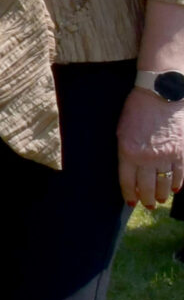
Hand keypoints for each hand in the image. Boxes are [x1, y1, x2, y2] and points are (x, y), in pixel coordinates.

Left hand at [117, 85, 183, 208]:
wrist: (160, 94)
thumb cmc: (137, 110)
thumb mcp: (122, 130)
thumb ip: (125, 151)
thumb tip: (129, 170)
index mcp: (127, 151)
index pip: (127, 181)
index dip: (129, 194)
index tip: (131, 202)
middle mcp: (147, 157)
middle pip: (146, 186)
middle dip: (146, 199)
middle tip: (147, 205)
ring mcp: (166, 156)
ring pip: (163, 184)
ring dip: (161, 195)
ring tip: (159, 200)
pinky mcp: (181, 152)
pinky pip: (179, 174)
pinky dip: (176, 184)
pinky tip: (173, 189)